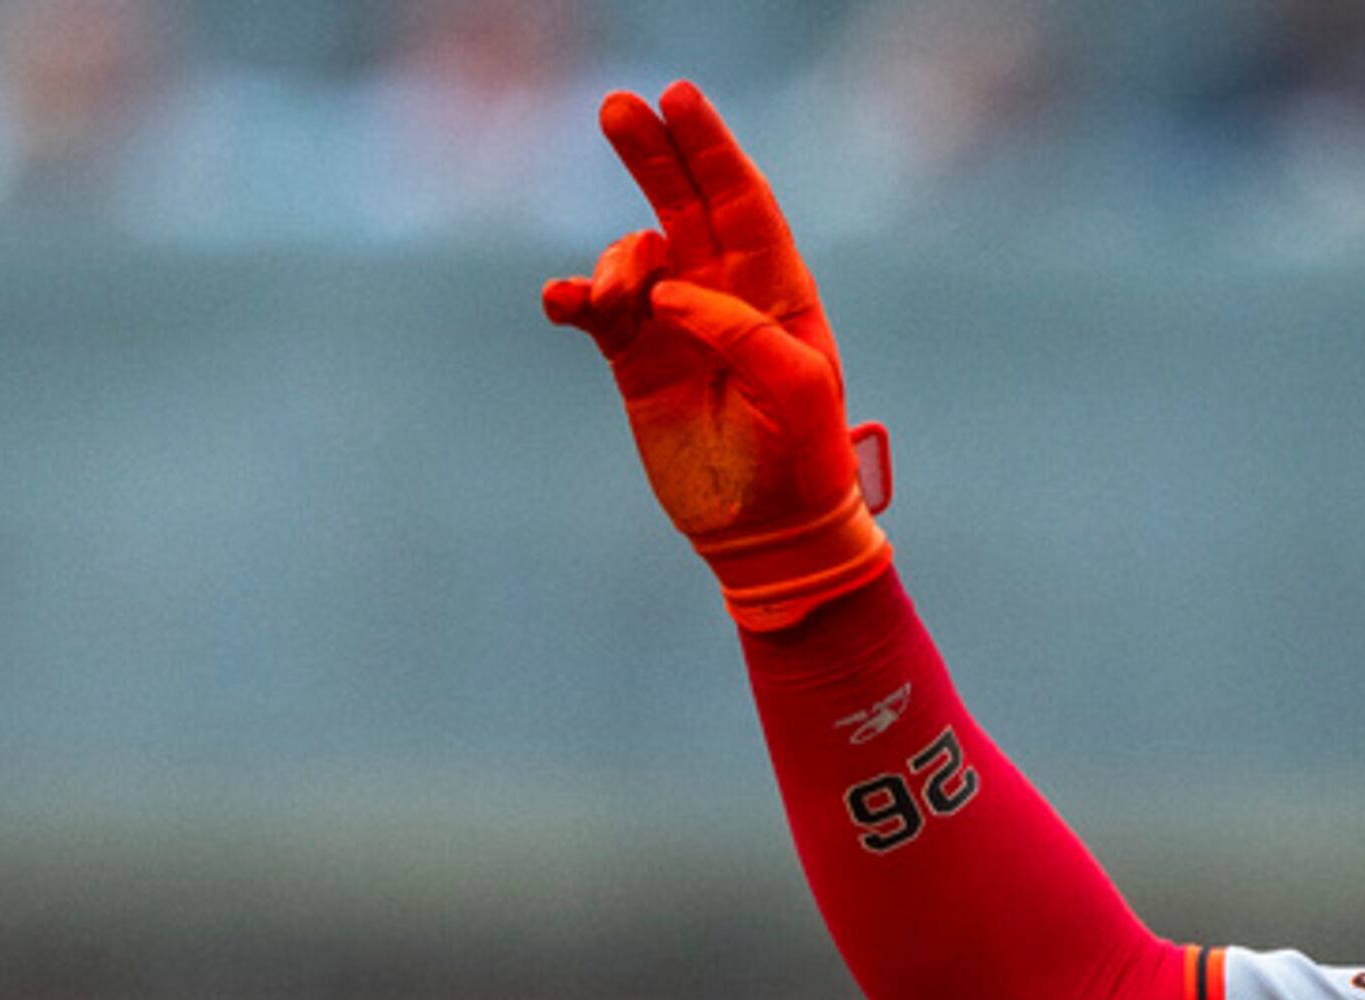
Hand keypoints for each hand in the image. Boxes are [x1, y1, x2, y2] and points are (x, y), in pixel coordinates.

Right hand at [542, 81, 892, 629]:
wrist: (765, 535)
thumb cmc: (800, 461)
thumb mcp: (798, 393)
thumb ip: (744, 332)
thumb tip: (673, 290)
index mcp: (777, 295)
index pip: (743, 205)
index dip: (713, 150)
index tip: (681, 99)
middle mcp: (725, 298)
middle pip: (684, 206)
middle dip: (654, 156)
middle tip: (617, 108)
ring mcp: (675, 326)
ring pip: (632, 257)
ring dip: (614, 264)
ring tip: (611, 301)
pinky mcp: (634, 361)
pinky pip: (593, 309)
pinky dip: (573, 297)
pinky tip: (563, 304)